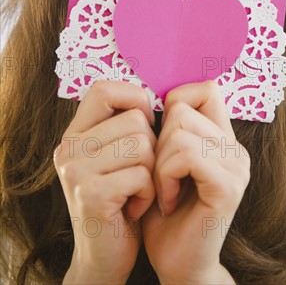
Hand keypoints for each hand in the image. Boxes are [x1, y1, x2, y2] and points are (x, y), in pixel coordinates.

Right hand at [54, 80, 156, 283]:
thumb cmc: (122, 200)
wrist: (105, 258)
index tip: (144, 124)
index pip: (103, 89)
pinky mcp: (90, 195)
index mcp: (75, 135)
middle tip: (140, 174)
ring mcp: (76, 171)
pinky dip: (149, 193)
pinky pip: (142, 174)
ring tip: (137, 190)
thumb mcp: (116, 157)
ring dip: (152, 171)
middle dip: (152, 147)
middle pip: (135, 120)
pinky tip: (135, 206)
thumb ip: (124, 126)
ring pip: (142, 145)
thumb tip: (153, 96)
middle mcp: (68, 149)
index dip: (133, 98)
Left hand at [141, 80, 249, 283]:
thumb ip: (171, 130)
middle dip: (158, 140)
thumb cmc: (166, 212)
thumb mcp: (166, 162)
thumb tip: (154, 95)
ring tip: (162, 190)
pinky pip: (186, 156)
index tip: (160, 135)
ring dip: (159, 163)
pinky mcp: (228, 187)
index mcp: (223, 138)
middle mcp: (236, 148)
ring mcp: (236, 167)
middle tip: (159, 176)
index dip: (176, 100)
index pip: (206, 88)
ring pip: (180, 131)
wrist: (179, 265)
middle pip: (183, 108)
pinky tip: (168, 201)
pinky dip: (166, 177)